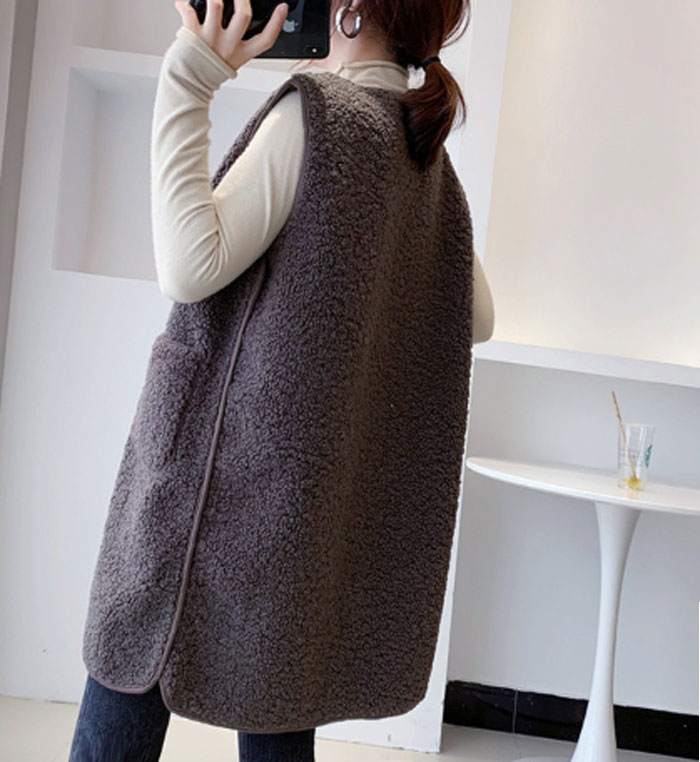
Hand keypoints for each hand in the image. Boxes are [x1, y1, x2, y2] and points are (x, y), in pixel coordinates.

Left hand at [174, 0, 288, 71]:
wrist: (189, 84)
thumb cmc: (208, 72)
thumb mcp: (231, 61)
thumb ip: (238, 42)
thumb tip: (238, 16)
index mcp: (241, 54)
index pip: (266, 40)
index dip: (277, 22)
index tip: (282, 7)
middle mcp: (228, 46)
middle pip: (243, 15)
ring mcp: (210, 39)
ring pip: (216, 5)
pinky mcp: (192, 33)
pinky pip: (189, 9)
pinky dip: (184, 3)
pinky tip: (185, 3)